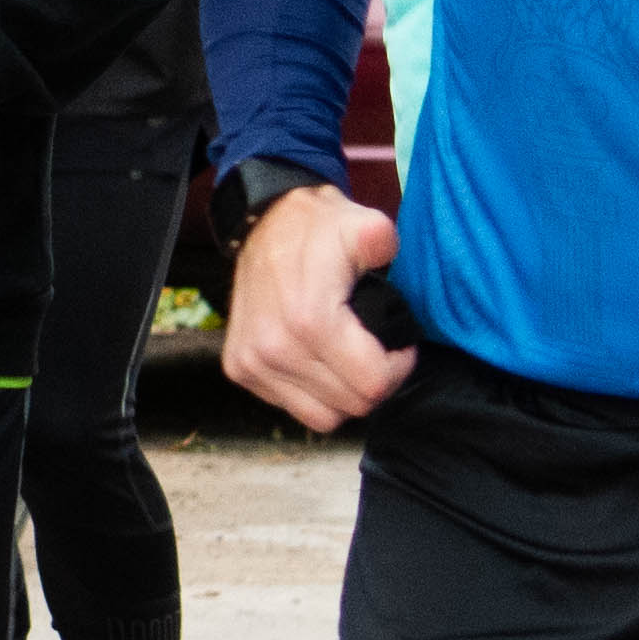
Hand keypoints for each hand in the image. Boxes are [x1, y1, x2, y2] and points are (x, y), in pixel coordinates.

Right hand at [219, 178, 416, 432]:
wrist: (262, 224)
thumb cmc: (318, 228)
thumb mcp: (356, 222)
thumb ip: (377, 236)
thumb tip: (382, 245)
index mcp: (309, 320)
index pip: (373, 384)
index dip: (398, 367)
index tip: (398, 344)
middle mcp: (274, 349)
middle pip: (352, 405)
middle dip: (375, 381)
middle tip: (378, 351)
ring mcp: (253, 363)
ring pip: (324, 416)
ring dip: (345, 394)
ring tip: (351, 359)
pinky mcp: (239, 370)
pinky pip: (294, 408)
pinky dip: (314, 394)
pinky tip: (320, 362)